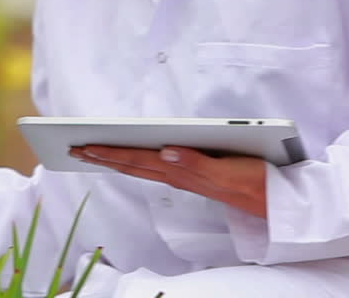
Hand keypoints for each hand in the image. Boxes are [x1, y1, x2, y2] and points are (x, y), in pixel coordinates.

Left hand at [70, 145, 267, 218]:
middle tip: (74, 149)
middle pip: (132, 164)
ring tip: (93, 152)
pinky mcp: (194, 174)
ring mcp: (184, 176)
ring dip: (115, 159)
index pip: (137, 160)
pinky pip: (155, 168)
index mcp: (182, 171)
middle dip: (103, 155)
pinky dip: (136, 161)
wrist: (274, 201)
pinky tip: (130, 158)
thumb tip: (165, 150)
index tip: (84, 147)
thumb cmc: (253, 182)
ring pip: (141, 167)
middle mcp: (178, 174)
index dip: (110, 152)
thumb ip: (196, 163)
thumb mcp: (225, 172)